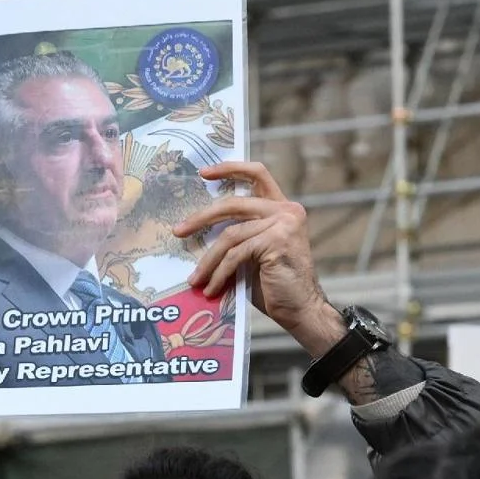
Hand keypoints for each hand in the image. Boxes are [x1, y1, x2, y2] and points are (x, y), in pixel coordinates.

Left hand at [174, 160, 333, 336]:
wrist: (301, 310)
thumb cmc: (275, 284)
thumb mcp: (255, 251)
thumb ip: (240, 232)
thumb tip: (198, 227)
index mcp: (282, 207)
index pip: (257, 174)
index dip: (230, 168)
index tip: (203, 173)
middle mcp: (286, 210)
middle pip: (233, 203)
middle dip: (201, 218)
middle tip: (178, 231)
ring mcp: (283, 224)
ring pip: (231, 235)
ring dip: (208, 260)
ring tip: (195, 279)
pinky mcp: (276, 242)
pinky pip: (236, 254)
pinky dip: (220, 273)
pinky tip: (212, 288)